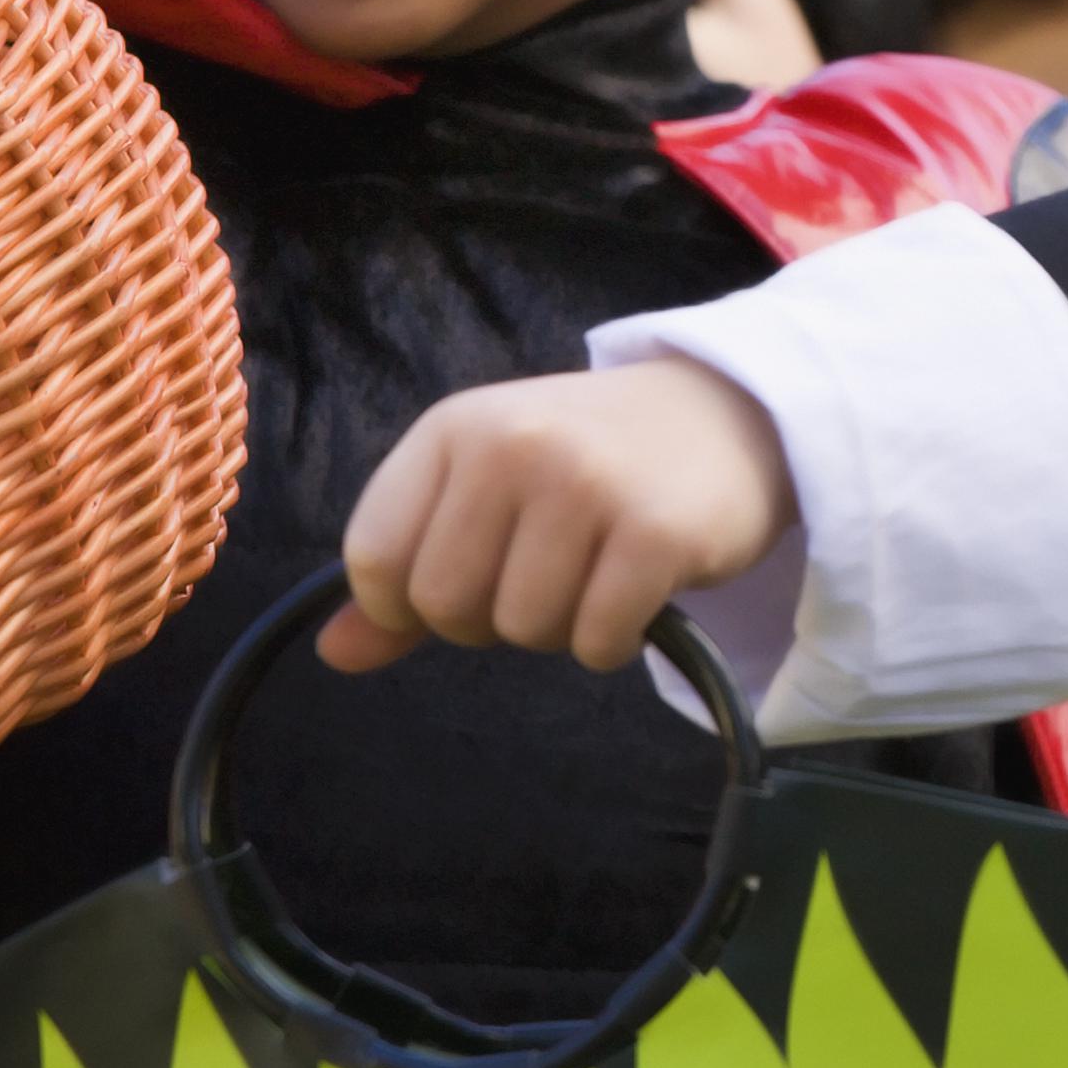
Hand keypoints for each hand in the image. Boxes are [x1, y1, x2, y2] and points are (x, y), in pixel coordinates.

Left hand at [327, 359, 798, 677]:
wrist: (732, 413)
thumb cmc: (593, 459)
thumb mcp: (488, 487)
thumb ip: (407, 568)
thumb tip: (334, 655)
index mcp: (456, 428)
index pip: (373, 558)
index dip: (405, 604)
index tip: (464, 584)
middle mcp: (515, 446)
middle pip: (445, 606)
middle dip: (489, 620)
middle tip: (544, 576)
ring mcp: (588, 485)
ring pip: (523, 630)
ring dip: (558, 629)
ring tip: (595, 575)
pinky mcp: (657, 533)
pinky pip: (596, 642)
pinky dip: (612, 642)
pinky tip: (636, 596)